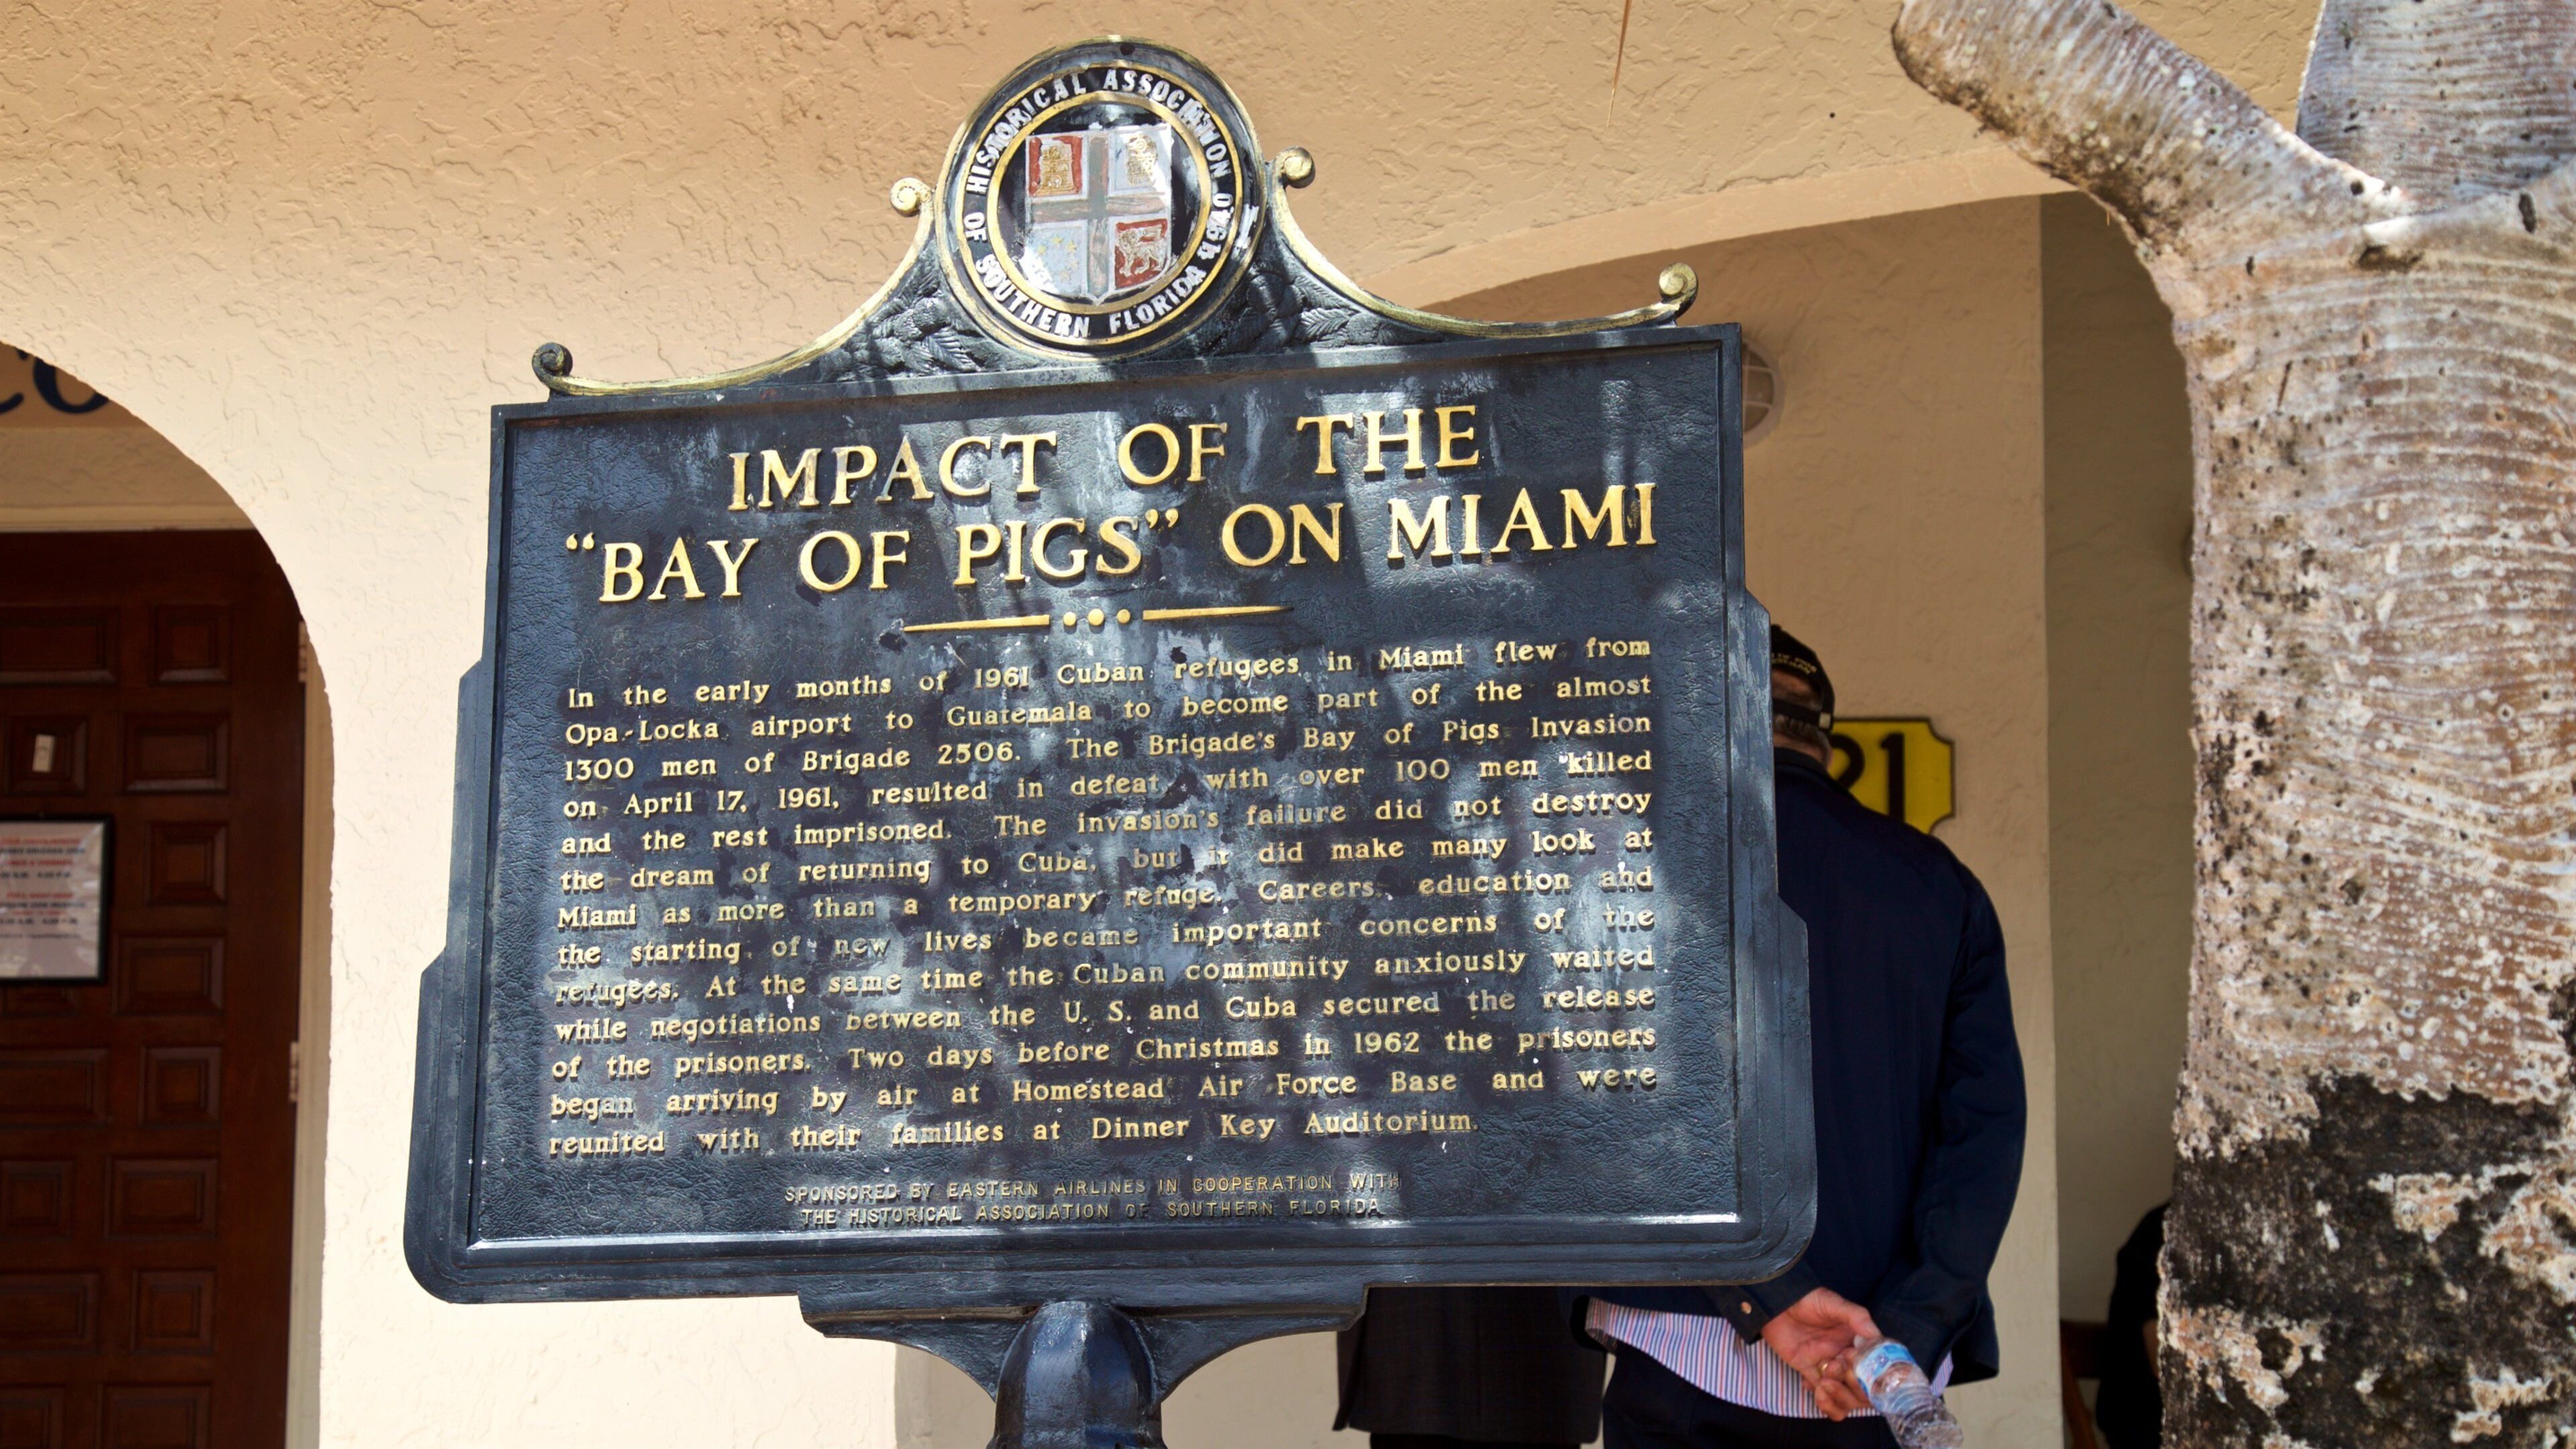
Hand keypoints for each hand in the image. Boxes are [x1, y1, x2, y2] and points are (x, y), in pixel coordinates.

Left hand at [1757, 1288, 1878, 1420]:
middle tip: (1835, 1367)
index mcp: (1857, 1342)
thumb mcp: (1833, 1303)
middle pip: (1862, 1387)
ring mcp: (1827, 1365)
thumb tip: (1875, 1335)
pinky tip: (1811, 1384)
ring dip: (1838, 1395)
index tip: (1852, 1359)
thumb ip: (1856, 1317)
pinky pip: (1820, 1391)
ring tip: (1824, 1382)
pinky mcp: (1808, 1369)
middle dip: (1853, 1387)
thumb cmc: (1808, 1299)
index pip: (1873, 1366)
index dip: (1868, 1371)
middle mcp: (1846, 1357)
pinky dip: (1820, 1396)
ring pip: (1843, 1395)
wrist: (1777, 1302)